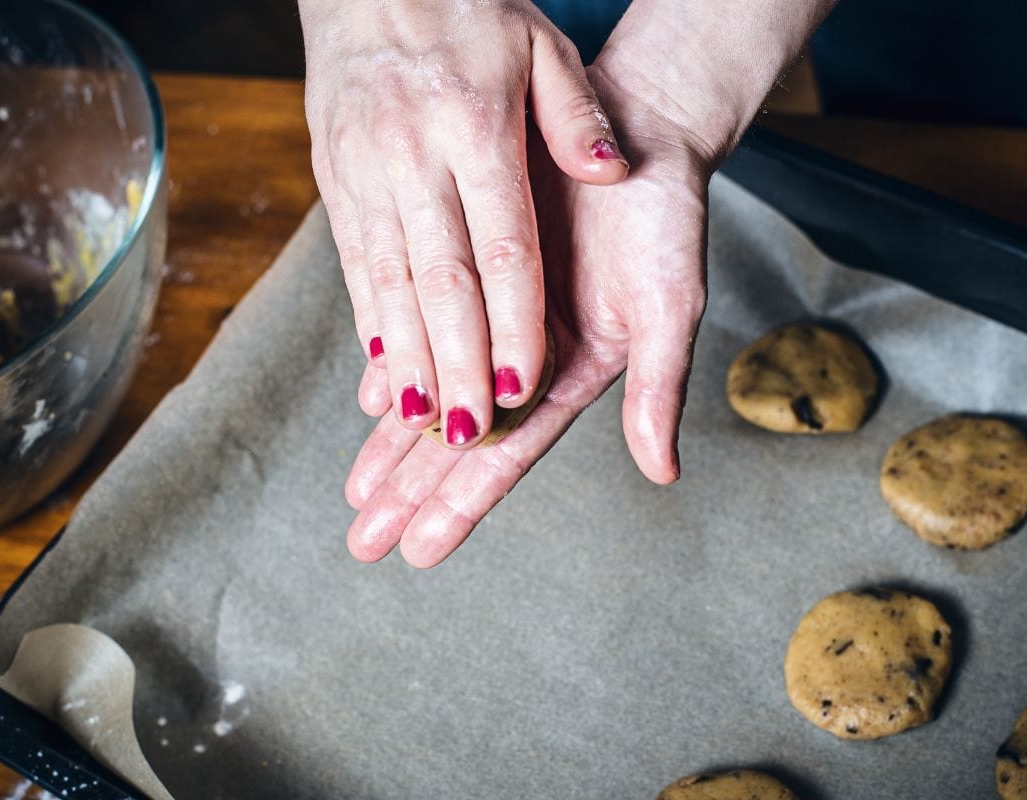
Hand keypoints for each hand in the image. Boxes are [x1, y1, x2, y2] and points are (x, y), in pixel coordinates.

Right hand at [300, 0, 627, 446]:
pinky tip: (382, 371)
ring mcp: (366, 172)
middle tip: (466, 434)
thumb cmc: (469, 11)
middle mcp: (414, 157)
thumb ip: (578, 115)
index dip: (510, 321)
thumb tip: (614, 172)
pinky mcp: (336, 180)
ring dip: (404, 360)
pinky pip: (353, 264)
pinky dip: (369, 322)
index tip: (519, 386)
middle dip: (454, 363)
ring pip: (387, 283)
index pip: (501, 245)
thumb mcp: (541, 44)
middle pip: (440, 280)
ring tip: (419, 422)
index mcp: (475, 127)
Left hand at [344, 83, 713, 566]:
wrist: (634, 130)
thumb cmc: (663, 217)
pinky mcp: (472, 273)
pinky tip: (372, 404)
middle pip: (461, 438)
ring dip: (395, 445)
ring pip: (436, 392)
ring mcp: (497, 319)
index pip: (509, 452)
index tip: (421, 547)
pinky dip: (398, 366)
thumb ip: (658, 386)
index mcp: (570, 373)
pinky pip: (424, 329)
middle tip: (365, 539)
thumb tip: (663, 472)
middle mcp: (528, 357)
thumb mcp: (668, 302)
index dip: (464, 501)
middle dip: (414, 491)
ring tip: (358, 494)